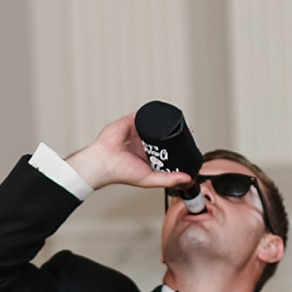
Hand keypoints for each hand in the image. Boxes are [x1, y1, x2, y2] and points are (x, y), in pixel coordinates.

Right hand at [62, 114, 196, 193]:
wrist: (104, 162)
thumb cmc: (120, 172)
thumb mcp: (149, 179)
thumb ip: (168, 179)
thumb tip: (187, 179)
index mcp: (146, 157)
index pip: (165, 150)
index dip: (176, 147)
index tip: (187, 145)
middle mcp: (141, 144)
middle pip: (162, 135)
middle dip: (173, 133)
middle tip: (187, 131)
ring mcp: (136, 132)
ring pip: (154, 124)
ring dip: (165, 121)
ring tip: (178, 120)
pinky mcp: (129, 122)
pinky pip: (143, 113)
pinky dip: (152, 112)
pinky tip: (162, 112)